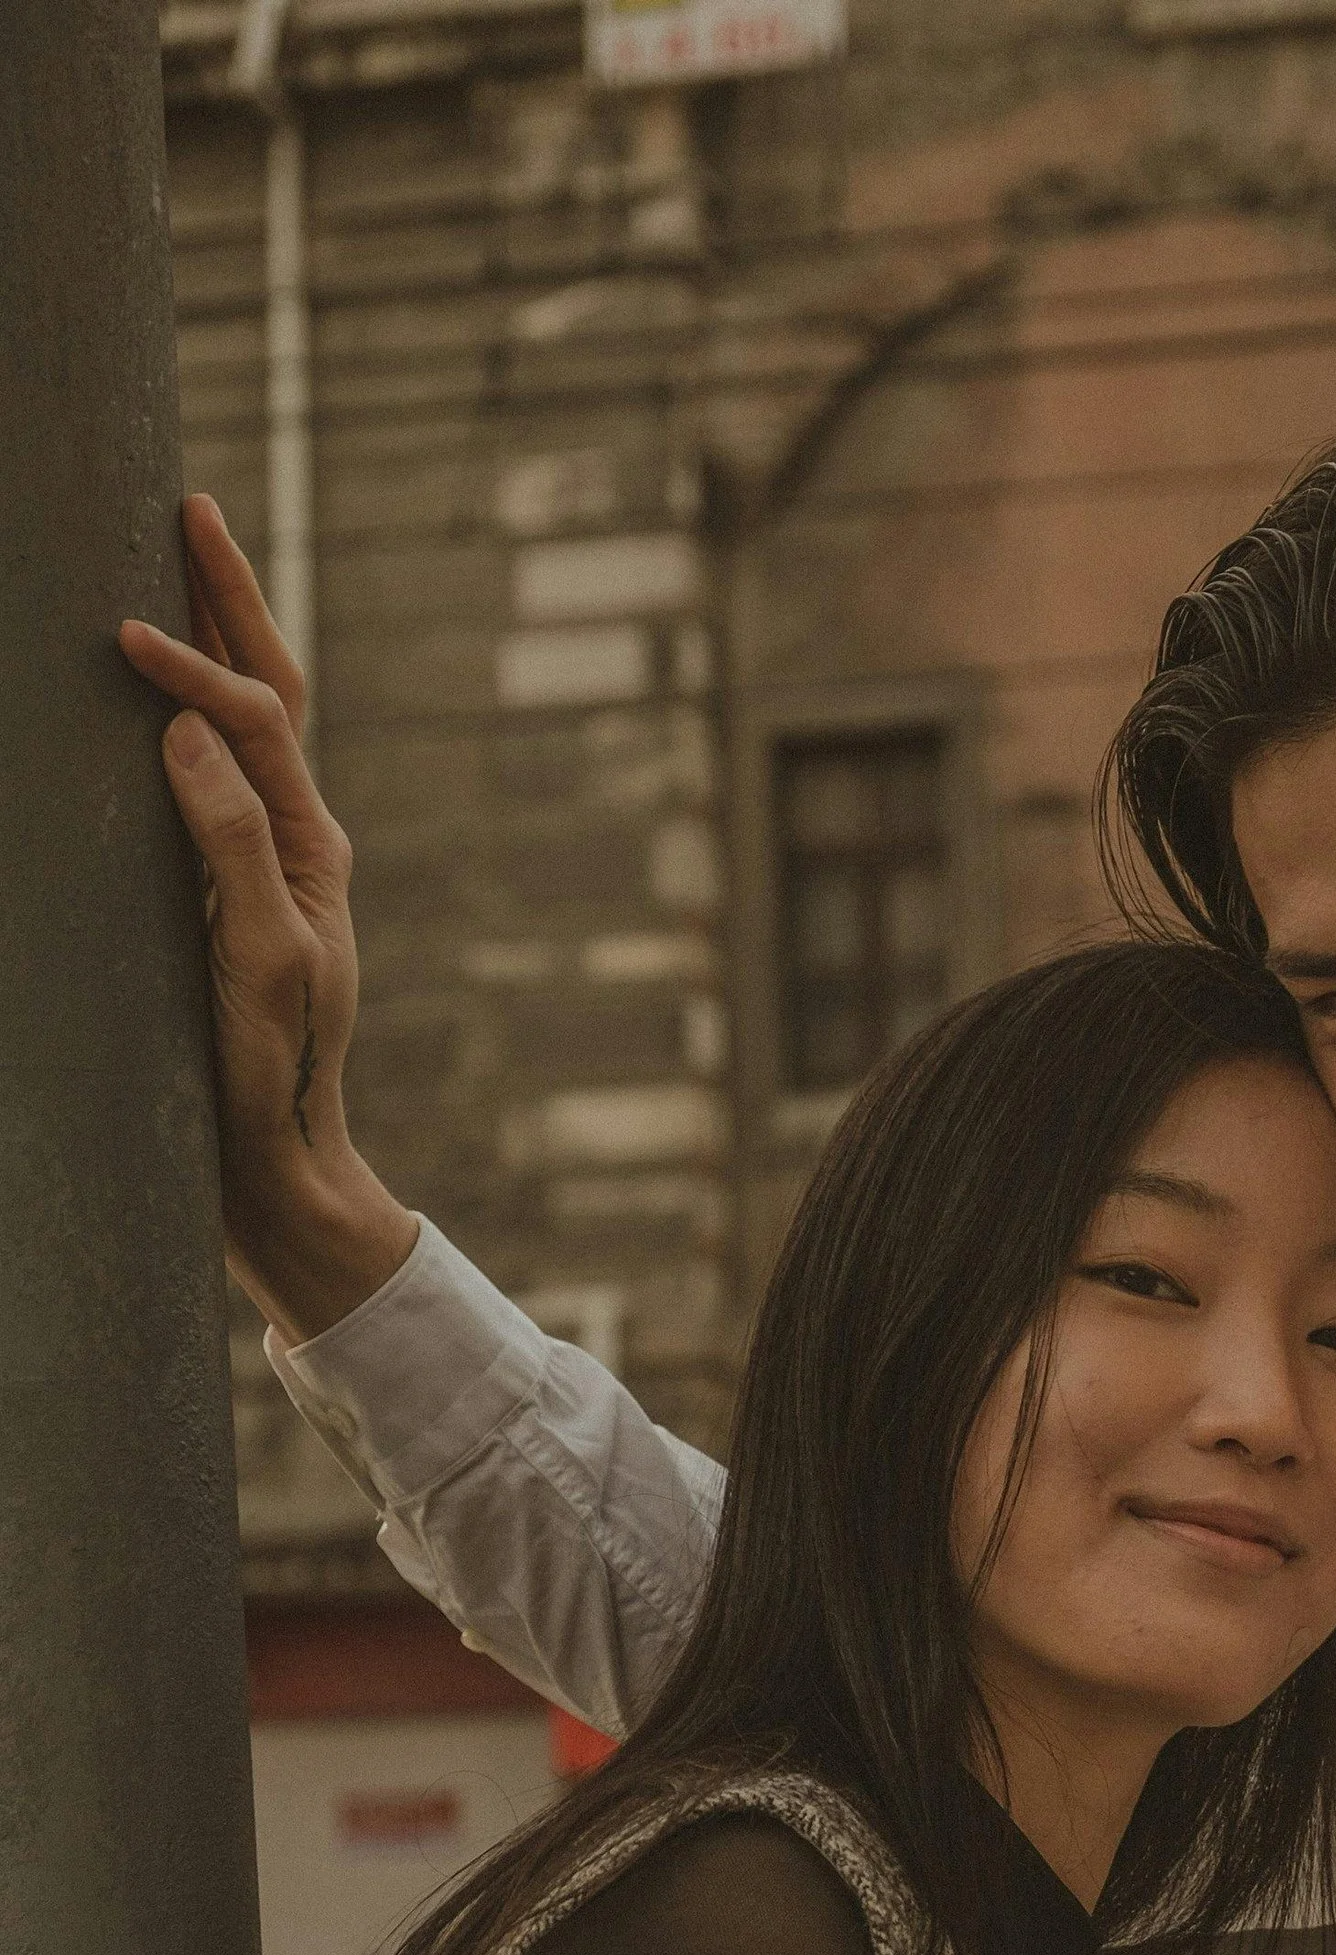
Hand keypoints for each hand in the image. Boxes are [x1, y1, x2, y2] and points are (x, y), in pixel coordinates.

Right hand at [122, 496, 418, 1342]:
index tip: (121, 629)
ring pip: (245, 727)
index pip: (257, 718)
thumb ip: (230, 842)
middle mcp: (296, 842)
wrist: (276, 1161)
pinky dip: (187, 715)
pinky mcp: (231, 895)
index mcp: (310, 847)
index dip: (195, 665)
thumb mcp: (260, 957)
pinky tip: (149, 691)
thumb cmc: (274, 1070)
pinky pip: (214, 779)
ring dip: (214, 639)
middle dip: (228, 599)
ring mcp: (266, 865)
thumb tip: (187, 728)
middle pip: (270, 693)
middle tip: (188, 507)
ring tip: (174, 564)